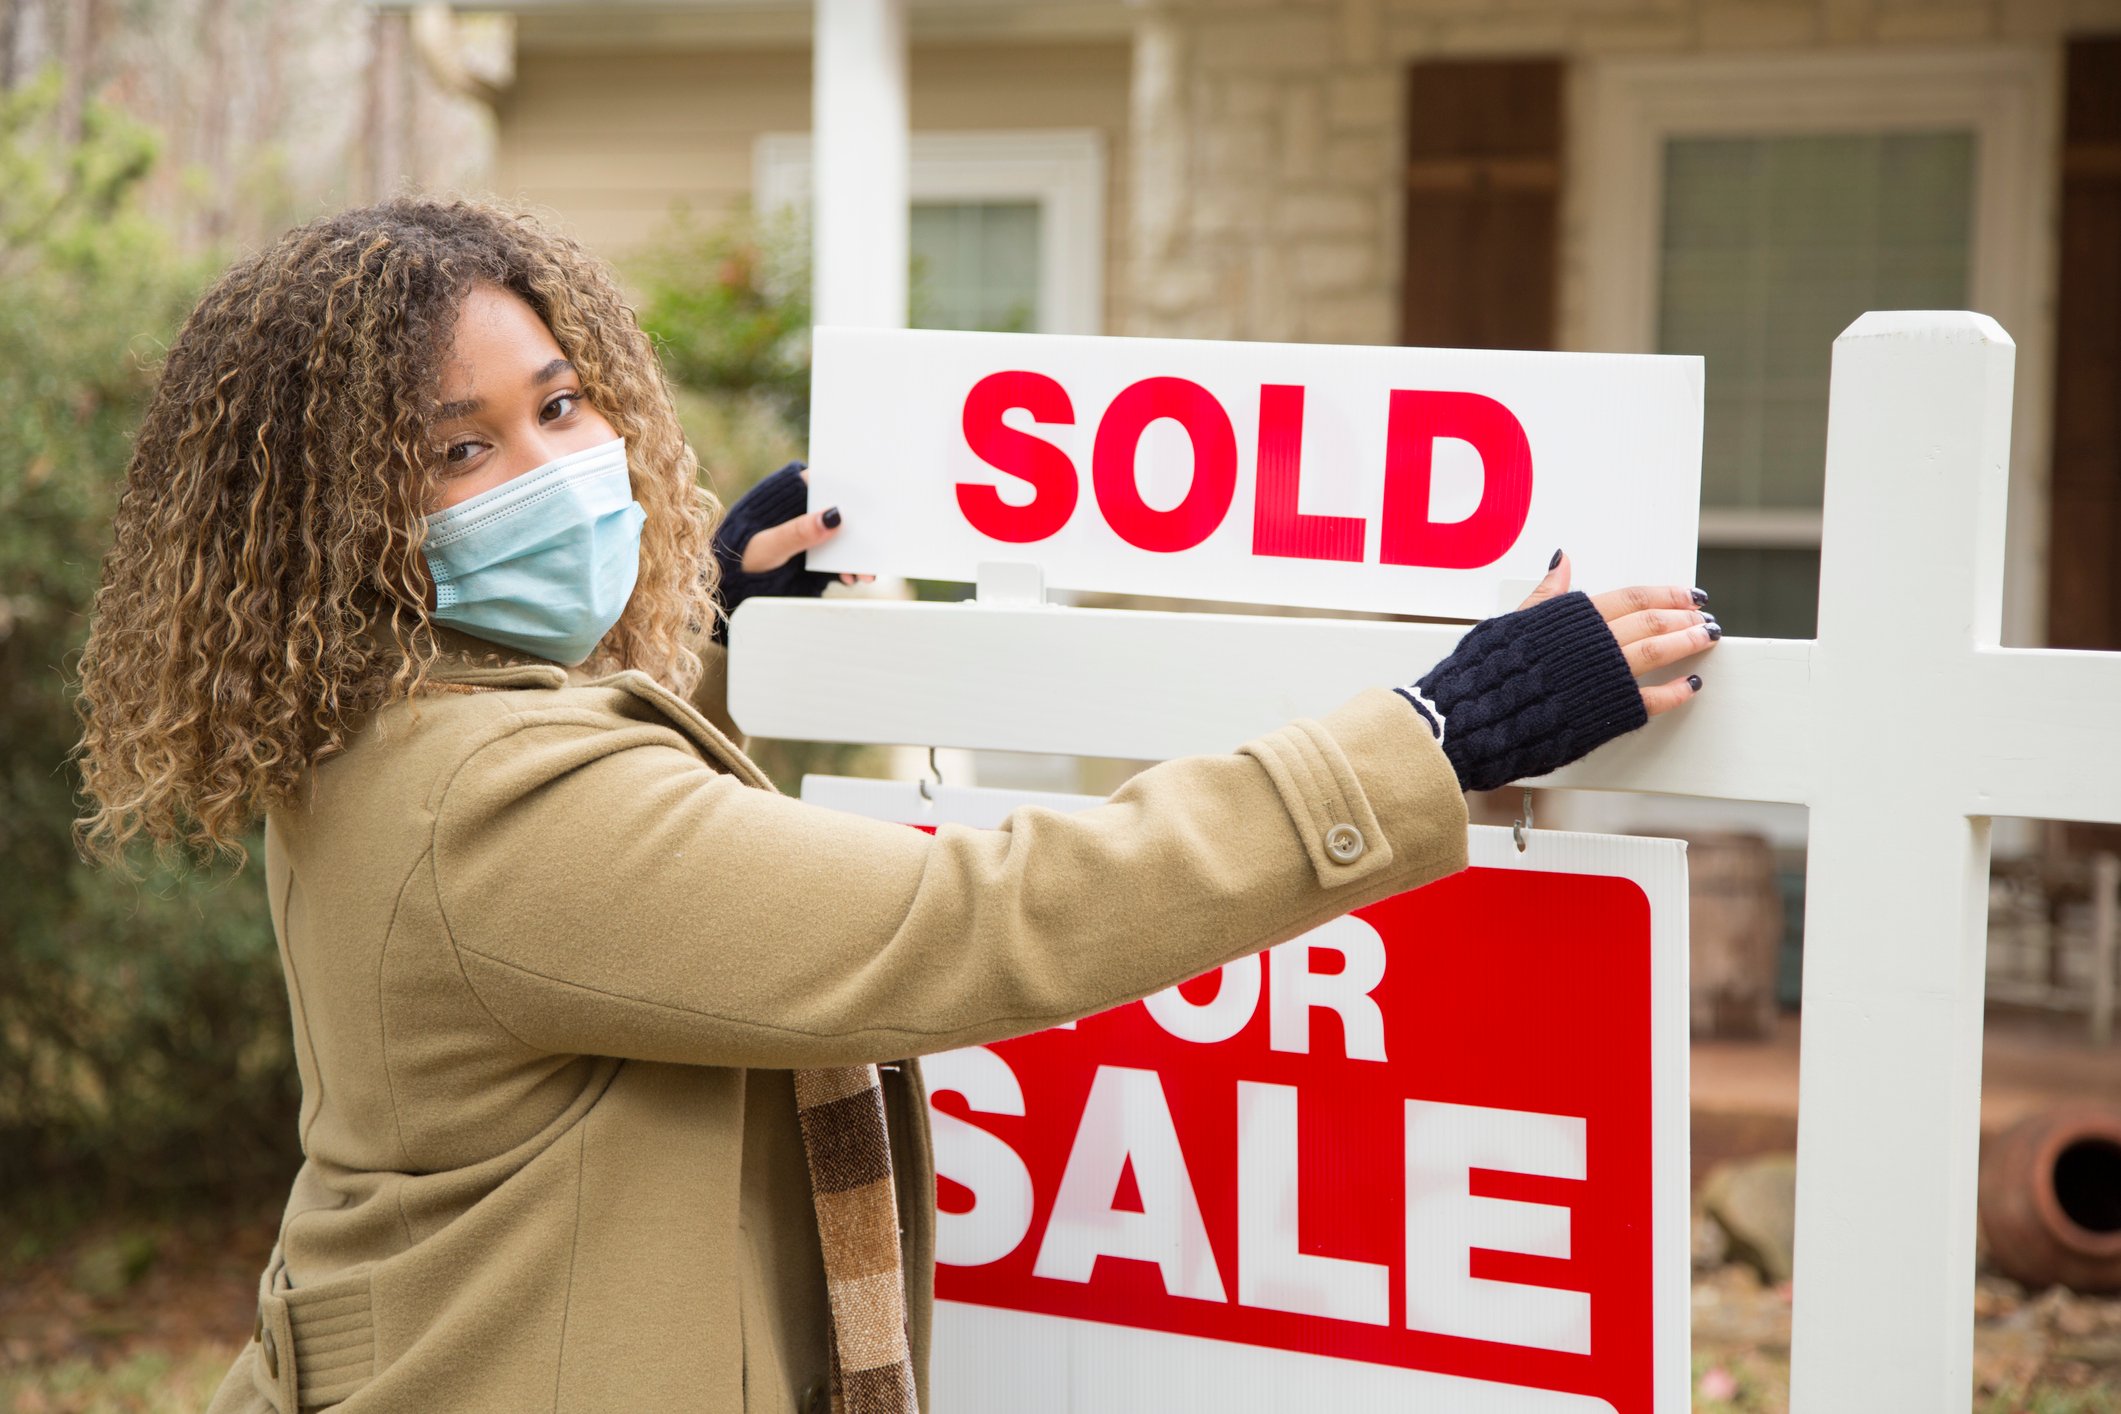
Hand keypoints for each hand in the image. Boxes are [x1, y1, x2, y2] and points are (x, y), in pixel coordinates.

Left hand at [737, 467, 872, 586]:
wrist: (734, 585)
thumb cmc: (740, 556)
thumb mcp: (768, 544)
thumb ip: (798, 531)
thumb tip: (834, 516)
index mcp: (791, 491)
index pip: (826, 481)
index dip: (849, 486)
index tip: (870, 494)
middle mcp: (807, 509)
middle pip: (842, 509)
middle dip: (861, 523)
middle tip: (880, 532)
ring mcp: (816, 533)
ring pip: (846, 537)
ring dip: (859, 551)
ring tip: (866, 568)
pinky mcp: (820, 557)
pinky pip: (842, 560)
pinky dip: (850, 568)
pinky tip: (853, 577)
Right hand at [1513, 550, 1717, 715]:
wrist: (1484, 716)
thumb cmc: (1493, 671)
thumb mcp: (1515, 621)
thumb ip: (1546, 593)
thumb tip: (1561, 559)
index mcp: (1573, 619)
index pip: (1631, 598)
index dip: (1664, 594)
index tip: (1687, 594)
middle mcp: (1595, 644)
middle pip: (1651, 622)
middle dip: (1683, 617)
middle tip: (1703, 617)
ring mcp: (1605, 678)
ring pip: (1657, 652)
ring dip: (1686, 642)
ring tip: (1707, 637)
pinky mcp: (1609, 711)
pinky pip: (1652, 699)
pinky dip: (1676, 692)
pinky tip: (1691, 684)